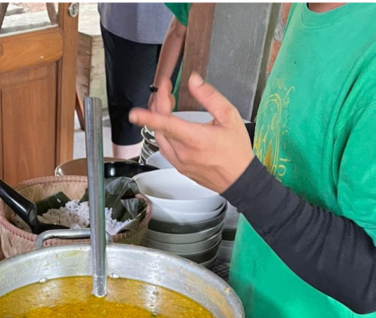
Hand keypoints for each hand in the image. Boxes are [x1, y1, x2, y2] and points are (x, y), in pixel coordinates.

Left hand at [130, 72, 252, 192]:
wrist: (240, 179)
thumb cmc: (236, 150)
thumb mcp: (229, 116)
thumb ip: (209, 97)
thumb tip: (193, 81)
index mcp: (195, 139)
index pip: (165, 125)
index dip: (148, 116)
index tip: (135, 112)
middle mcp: (183, 153)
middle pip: (160, 128)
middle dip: (159, 105)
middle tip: (165, 91)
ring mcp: (179, 162)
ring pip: (160, 139)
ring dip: (159, 120)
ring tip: (166, 105)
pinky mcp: (179, 168)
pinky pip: (165, 149)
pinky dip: (163, 134)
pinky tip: (169, 125)